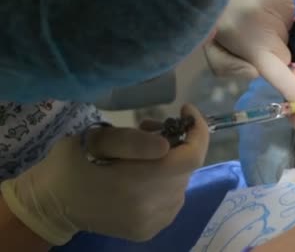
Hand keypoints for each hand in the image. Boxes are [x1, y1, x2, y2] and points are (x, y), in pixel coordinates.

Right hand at [0, 104, 208, 244]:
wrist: (50, 206)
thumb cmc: (70, 165)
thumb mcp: (94, 140)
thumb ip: (131, 140)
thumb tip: (167, 144)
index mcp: (137, 182)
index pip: (191, 157)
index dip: (197, 131)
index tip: (186, 110)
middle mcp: (152, 206)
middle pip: (186, 167)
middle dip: (176, 142)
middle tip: (150, 128)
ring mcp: (153, 222)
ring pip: (181, 183)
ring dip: (170, 164)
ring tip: (144, 153)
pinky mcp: (149, 230)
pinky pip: (172, 200)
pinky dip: (166, 183)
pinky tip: (143, 177)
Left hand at [203, 0, 294, 103]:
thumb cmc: (212, 11)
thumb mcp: (210, 46)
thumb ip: (230, 67)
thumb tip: (257, 72)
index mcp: (250, 41)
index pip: (278, 72)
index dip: (291, 88)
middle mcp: (271, 24)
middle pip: (284, 54)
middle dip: (272, 53)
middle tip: (249, 38)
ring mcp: (282, 5)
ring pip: (286, 33)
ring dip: (272, 31)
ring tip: (251, 14)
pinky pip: (287, 14)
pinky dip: (275, 14)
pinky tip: (258, 0)